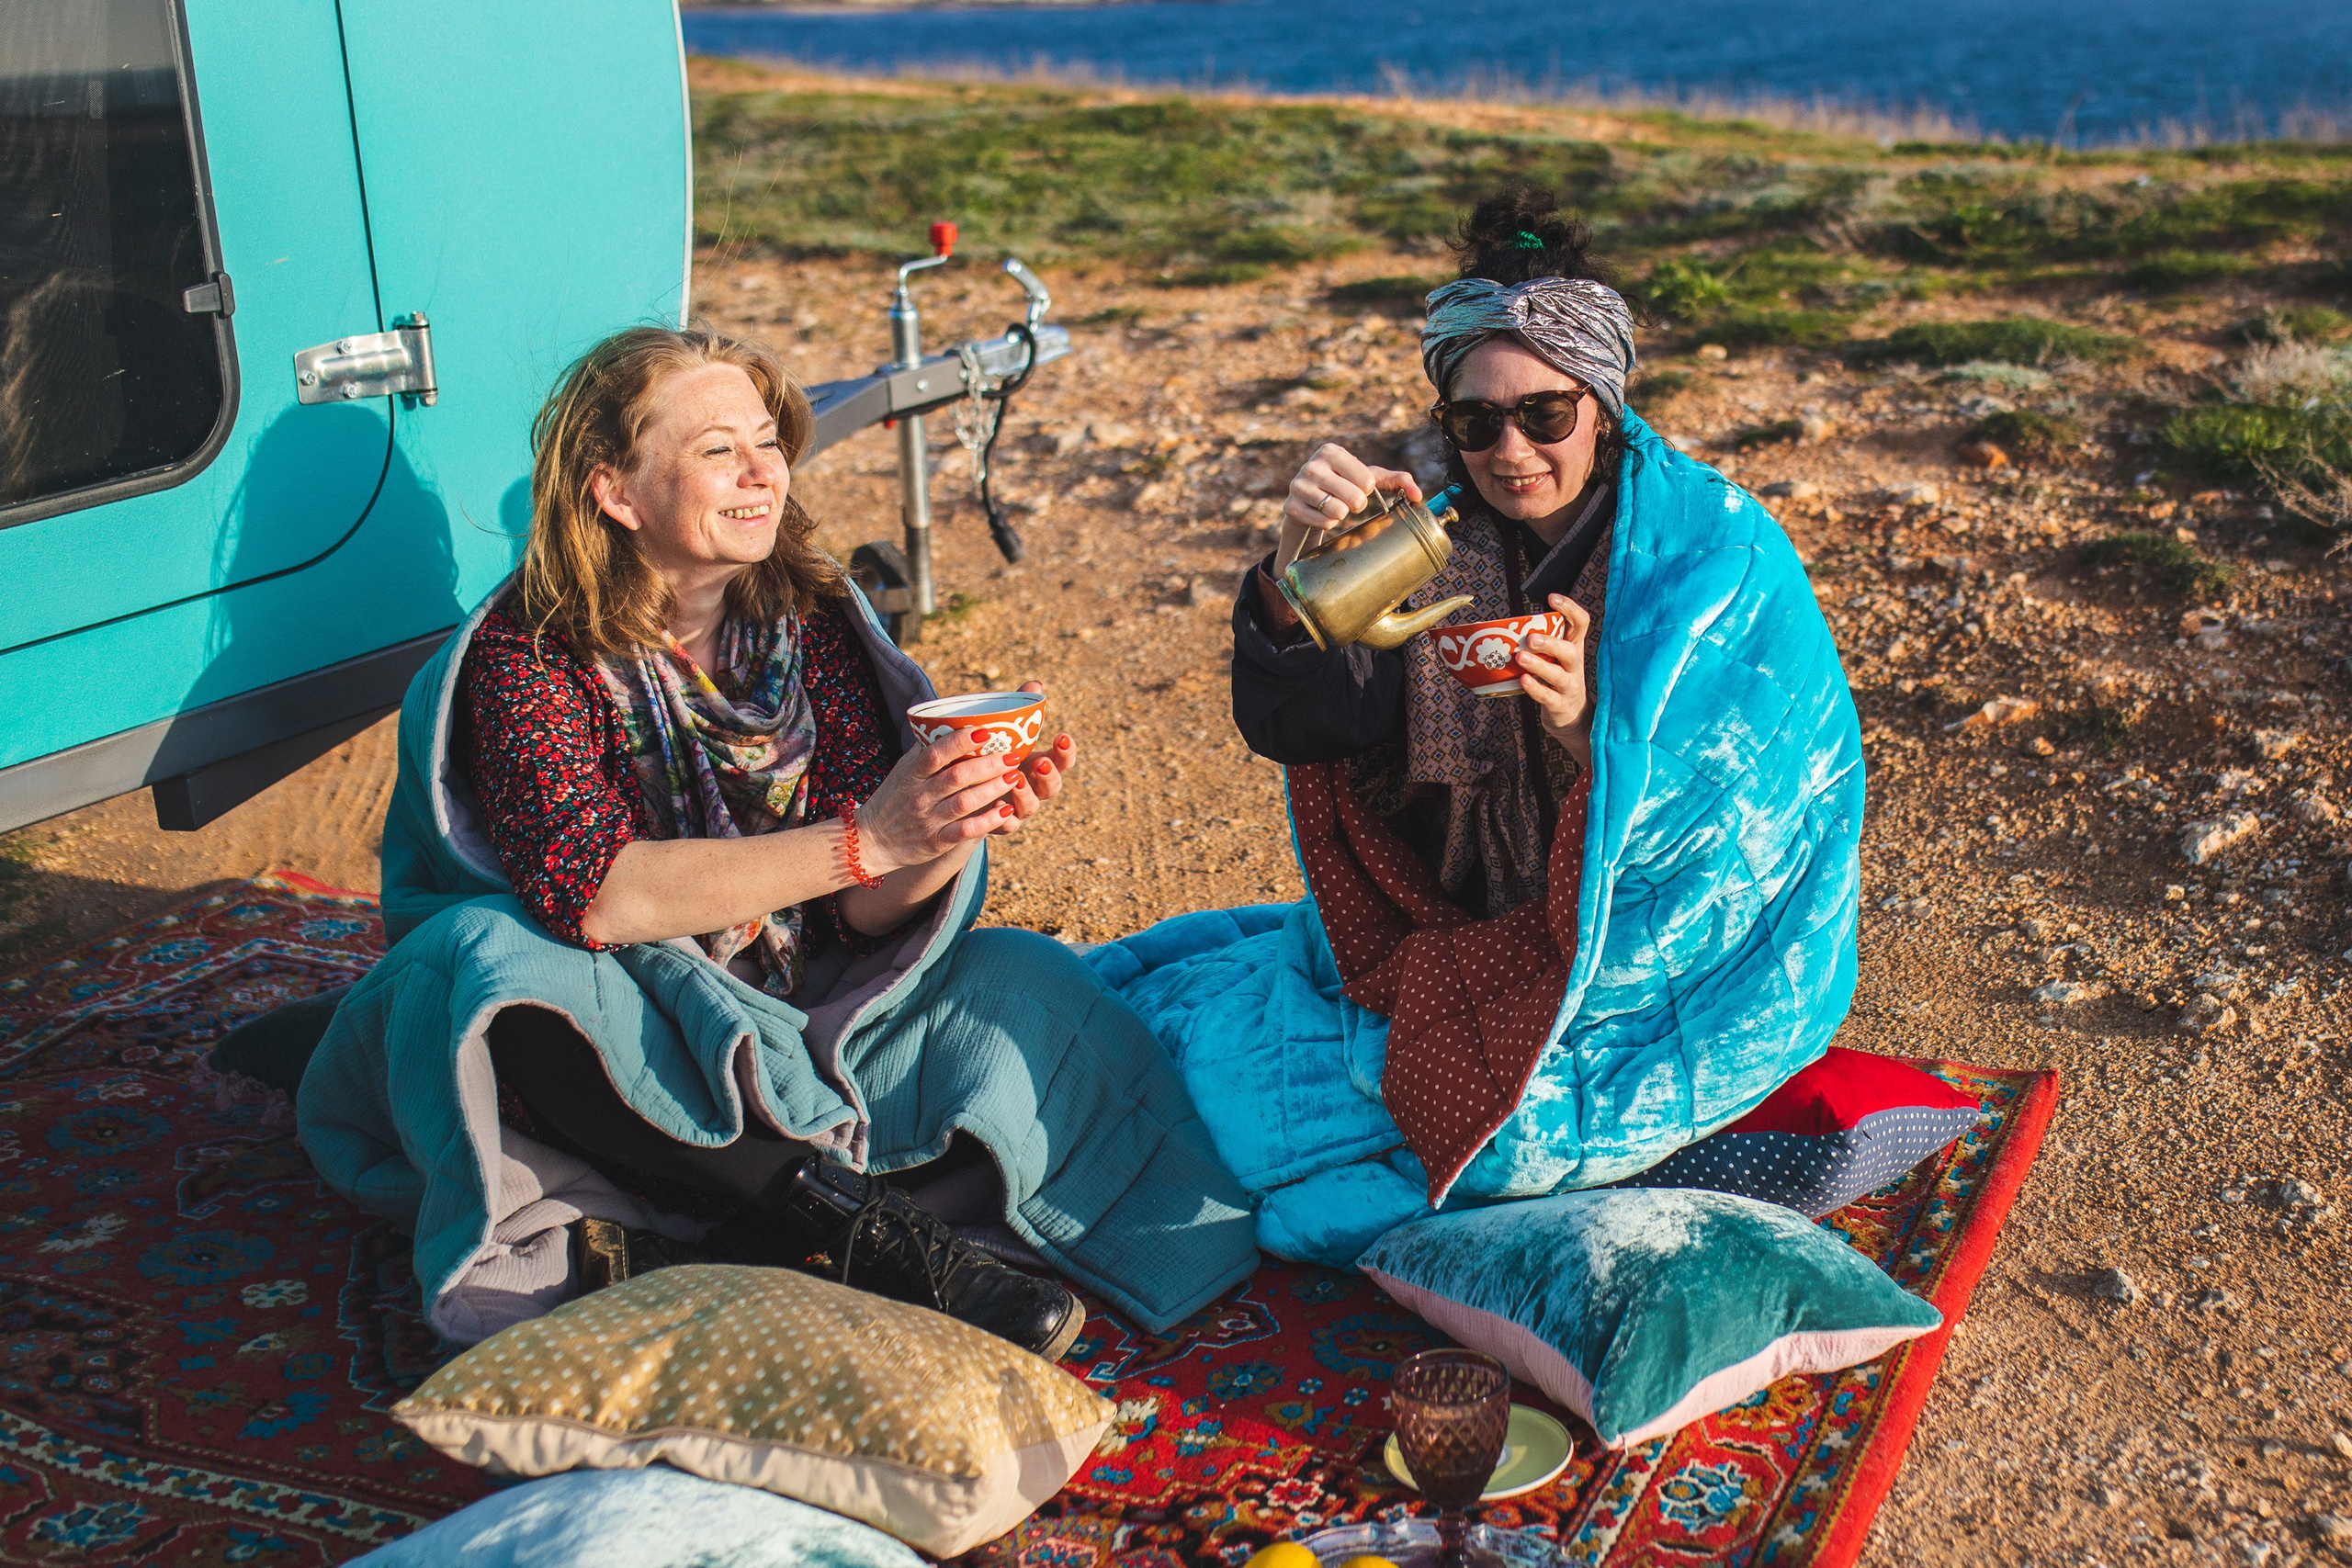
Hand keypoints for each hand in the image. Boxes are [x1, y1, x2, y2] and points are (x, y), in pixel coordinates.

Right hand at [852, 722, 1023, 876]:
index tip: (986, 731)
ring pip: (965, 802)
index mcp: (913, 773)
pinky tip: (1006, 811)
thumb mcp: (903, 770)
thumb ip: (926, 749)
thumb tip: (950, 720)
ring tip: (1015, 777)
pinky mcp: (936, 842)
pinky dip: (987, 822)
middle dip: (988, 764)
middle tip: (1013, 755)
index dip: (960, 742)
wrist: (872, 840)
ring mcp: (929, 819)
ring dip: (993, 789)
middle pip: (958, 776)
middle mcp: (921, 795)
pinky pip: (965, 831)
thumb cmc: (894, 798)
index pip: (936, 753)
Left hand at [991, 682, 1077, 834]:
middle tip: (1040, 761)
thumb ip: (1018, 710)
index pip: (1062, 759)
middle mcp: (1033, 787)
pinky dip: (1004, 817)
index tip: (1062, 736)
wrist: (962, 789)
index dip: (1066, 751)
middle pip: (1053, 786)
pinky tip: (997, 806)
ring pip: (1031, 806)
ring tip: (1015, 779)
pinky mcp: (999, 823)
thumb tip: (1035, 684)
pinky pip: (1007, 825)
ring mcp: (1018, 807)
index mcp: (1038, 763)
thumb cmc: (988, 753)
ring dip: (1026, 794)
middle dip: (1050, 774)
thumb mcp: (1001, 731)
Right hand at [1276, 443, 1421, 574]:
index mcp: (1331, 451)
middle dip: (1356, 505)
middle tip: (1347, 502)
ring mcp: (1298, 485)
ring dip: (1341, 515)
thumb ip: (1396, 481)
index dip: (1367, 491)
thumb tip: (1418, 495)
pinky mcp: (1290, 507)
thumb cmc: (1342, 486)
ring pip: (1338, 512)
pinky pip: (1323, 523)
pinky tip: (1322, 515)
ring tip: (1333, 507)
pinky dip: (1328, 524)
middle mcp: (1312, 464)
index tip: (1357, 487)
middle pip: (1355, 498)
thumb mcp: (1367, 479)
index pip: (1367, 481)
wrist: (1306, 504)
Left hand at [1516, 594, 1594, 767]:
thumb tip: (1504, 625)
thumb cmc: (1556, 680)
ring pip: (1559, 675)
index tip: (1552, 598)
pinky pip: (1548, 696)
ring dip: (1539, 665)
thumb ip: (1541, 642)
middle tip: (1531, 638)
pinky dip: (1535, 688)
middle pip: (1570, 651)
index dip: (1570, 608)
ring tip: (1520, 657)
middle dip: (1551, 643)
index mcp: (1573, 648)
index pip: (1581, 623)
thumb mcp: (1555, 658)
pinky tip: (1522, 681)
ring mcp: (1569, 686)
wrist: (1572, 718)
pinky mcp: (1560, 705)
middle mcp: (1574, 665)